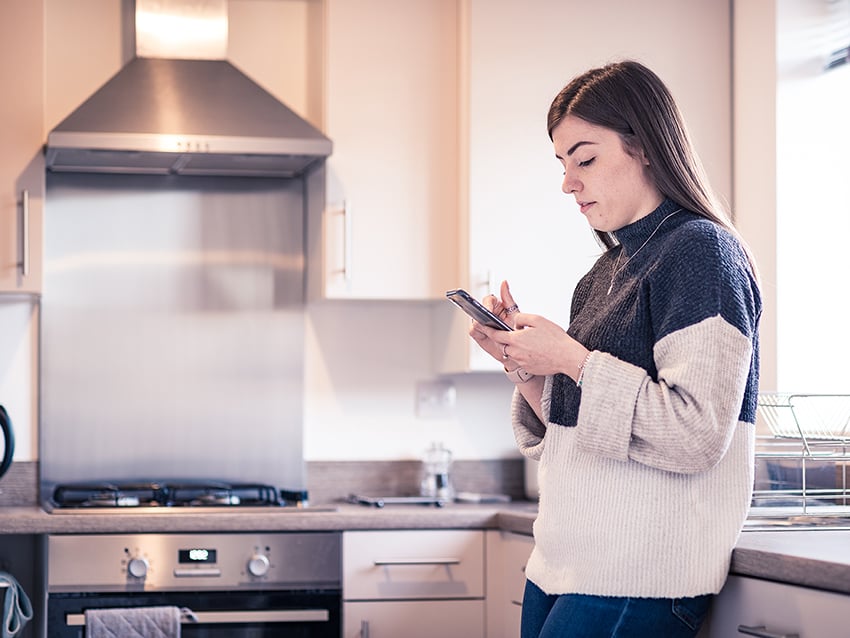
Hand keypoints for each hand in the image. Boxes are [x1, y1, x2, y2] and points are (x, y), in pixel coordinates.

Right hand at [469, 281, 520, 363]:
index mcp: (496, 305)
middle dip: (480, 312)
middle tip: (485, 319)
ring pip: (475, 319)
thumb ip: (508, 298)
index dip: (487, 304)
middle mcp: (486, 313)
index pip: (488, 300)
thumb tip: (504, 282)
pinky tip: (486, 335)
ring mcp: (481, 323)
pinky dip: (479, 332)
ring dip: (481, 324)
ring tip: (489, 329)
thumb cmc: (516, 330)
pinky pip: (473, 330)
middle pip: (479, 308)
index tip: (489, 310)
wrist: (516, 348)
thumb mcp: (515, 313)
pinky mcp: (477, 333)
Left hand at [472, 281, 587, 378]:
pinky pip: (522, 360)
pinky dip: (525, 355)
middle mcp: (515, 352)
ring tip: (531, 341)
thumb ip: (521, 318)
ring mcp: (522, 362)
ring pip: (513, 353)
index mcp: (515, 339)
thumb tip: (514, 321)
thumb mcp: (537, 320)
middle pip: (504, 344)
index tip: (482, 326)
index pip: (495, 334)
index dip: (488, 329)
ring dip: (517, 347)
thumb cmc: (555, 338)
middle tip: (517, 333)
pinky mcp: (529, 368)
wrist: (567, 357)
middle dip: (506, 338)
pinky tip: (538, 350)